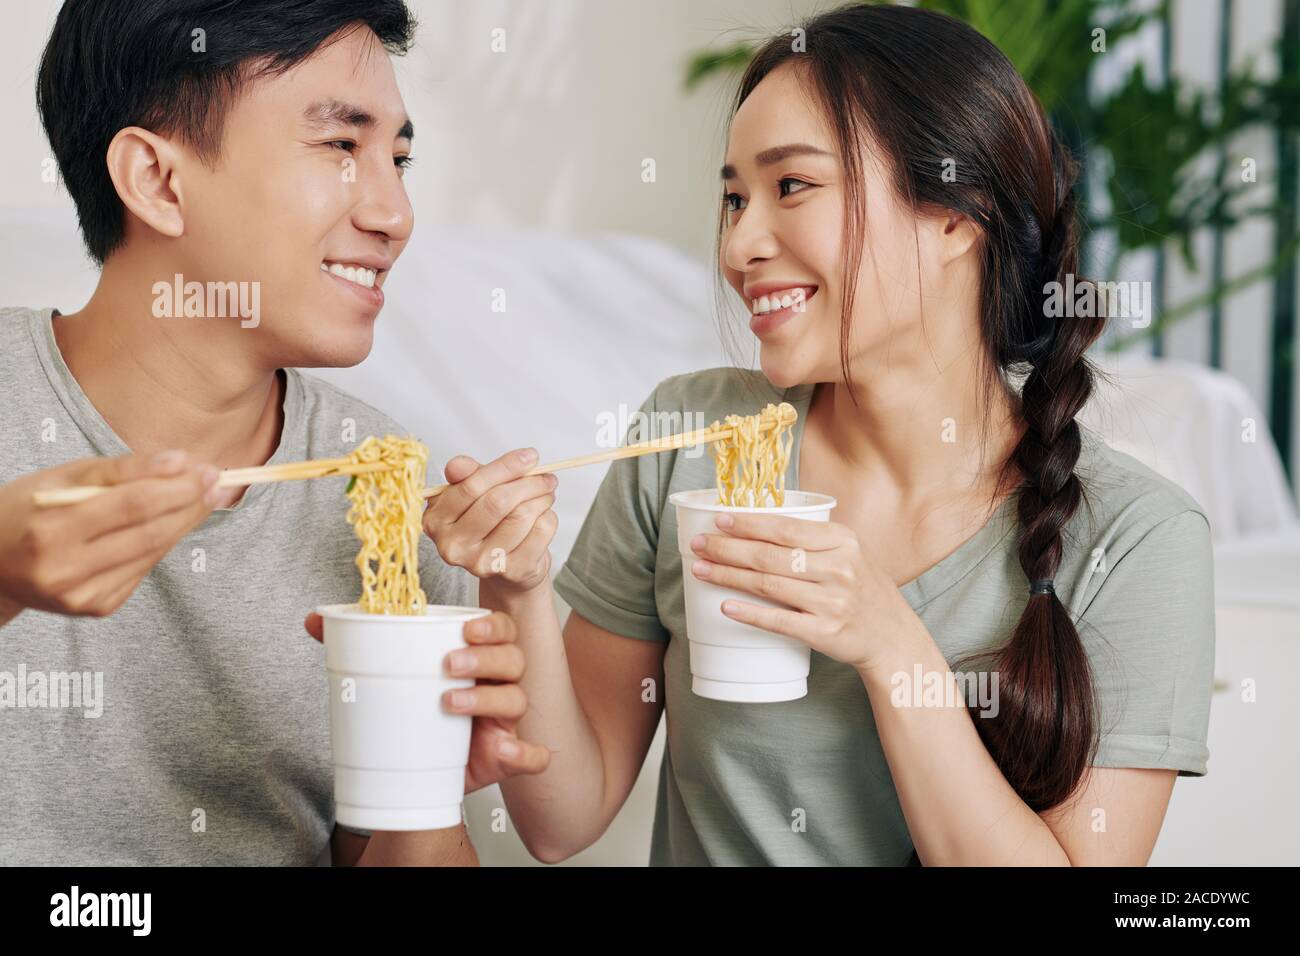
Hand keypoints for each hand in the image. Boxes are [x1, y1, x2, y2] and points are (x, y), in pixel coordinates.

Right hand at [0, 450, 231, 621]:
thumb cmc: (29, 510)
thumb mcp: (63, 477)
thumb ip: (121, 469)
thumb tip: (180, 461)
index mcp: (51, 530)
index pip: (132, 505)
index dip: (177, 486)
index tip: (204, 468)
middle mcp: (65, 570)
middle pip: (149, 532)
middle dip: (189, 504)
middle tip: (216, 481)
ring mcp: (81, 596)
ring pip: (152, 553)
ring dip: (185, 522)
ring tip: (205, 497)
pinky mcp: (95, 608)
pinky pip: (142, 570)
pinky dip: (162, 543)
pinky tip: (173, 523)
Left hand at [303, 609, 551, 792]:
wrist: (413, 775)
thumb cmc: (413, 717)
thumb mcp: (389, 680)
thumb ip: (357, 647)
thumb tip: (315, 619)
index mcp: (478, 660)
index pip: (501, 631)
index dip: (492, 626)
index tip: (465, 628)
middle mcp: (496, 686)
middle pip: (514, 660)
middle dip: (486, 657)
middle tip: (448, 664)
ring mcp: (503, 723)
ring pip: (518, 701)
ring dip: (489, 698)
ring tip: (449, 703)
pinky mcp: (504, 759)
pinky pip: (531, 757)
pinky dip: (525, 754)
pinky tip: (503, 751)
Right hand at [422, 448, 557, 595]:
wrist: (506, 568)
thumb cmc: (487, 523)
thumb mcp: (471, 494)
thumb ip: (467, 475)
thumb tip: (458, 465)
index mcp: (437, 520)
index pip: (471, 486)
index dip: (504, 467)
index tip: (528, 456)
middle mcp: (453, 545)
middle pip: (498, 502)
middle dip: (528, 483)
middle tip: (545, 476)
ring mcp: (482, 562)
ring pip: (522, 515)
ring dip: (542, 498)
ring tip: (546, 494)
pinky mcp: (511, 571)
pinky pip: (540, 531)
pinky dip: (548, 516)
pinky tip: (543, 515)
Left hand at [687, 512, 918, 673]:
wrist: (891, 635)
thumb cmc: (862, 588)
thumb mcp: (850, 552)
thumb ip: (813, 538)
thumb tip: (756, 523)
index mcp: (843, 541)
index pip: (786, 528)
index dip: (748, 524)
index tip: (719, 520)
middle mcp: (838, 569)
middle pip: (770, 556)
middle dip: (727, 548)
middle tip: (698, 545)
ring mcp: (831, 602)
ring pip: (768, 585)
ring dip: (728, 576)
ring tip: (700, 570)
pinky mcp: (824, 632)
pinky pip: (778, 621)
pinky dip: (749, 613)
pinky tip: (726, 605)